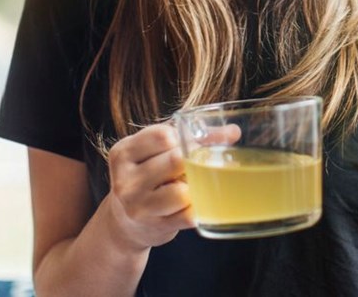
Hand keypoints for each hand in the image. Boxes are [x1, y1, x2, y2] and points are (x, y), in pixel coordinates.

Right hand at [105, 123, 193, 250]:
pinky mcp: (156, 227)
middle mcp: (126, 180)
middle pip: (176, 160)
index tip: (190, 145)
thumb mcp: (156, 152)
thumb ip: (192, 137)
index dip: (184, 138)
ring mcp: (139, 206)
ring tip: (189, 185)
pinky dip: (198, 208)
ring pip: (182, 192)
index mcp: (124, 153)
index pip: (163, 136)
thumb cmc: (148, 176)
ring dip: (194, 187)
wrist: (124, 223)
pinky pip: (189, 215)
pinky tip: (193, 203)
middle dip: (192, 161)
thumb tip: (233, 131)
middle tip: (196, 164)